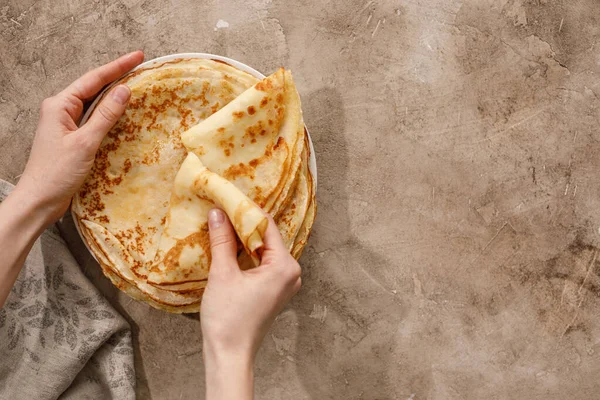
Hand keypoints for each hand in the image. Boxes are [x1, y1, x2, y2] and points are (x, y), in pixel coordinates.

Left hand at [15, 51, 144, 224]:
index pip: (93, 80)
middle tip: (141, 66)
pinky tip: (123, 112)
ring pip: (94, 103)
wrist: (40, 200)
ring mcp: (66, 124)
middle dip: (117, 76)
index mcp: (59, 105)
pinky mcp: (73, 138)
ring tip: (136, 84)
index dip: (117, 67)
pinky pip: (94, 119)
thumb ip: (105, 116)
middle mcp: (61, 110)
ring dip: (114, 95)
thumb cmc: (57, 173)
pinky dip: (110, 113)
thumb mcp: (85, 142)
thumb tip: (124, 91)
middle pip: (93, 87)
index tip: (138, 56)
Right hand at [201, 209, 301, 399]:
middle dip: (246, 225)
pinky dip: (248, 255)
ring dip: (245, 240)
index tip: (230, 199)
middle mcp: (291, 273)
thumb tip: (218, 213)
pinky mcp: (274, 292)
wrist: (230, 355)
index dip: (248, 211)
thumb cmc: (229, 319)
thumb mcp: (223, 274)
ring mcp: (284, 284)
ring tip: (224, 224)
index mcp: (285, 266)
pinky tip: (230, 247)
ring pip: (265, 251)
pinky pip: (263, 264)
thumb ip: (222, 240)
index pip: (268, 227)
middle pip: (268, 238)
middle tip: (225, 209)